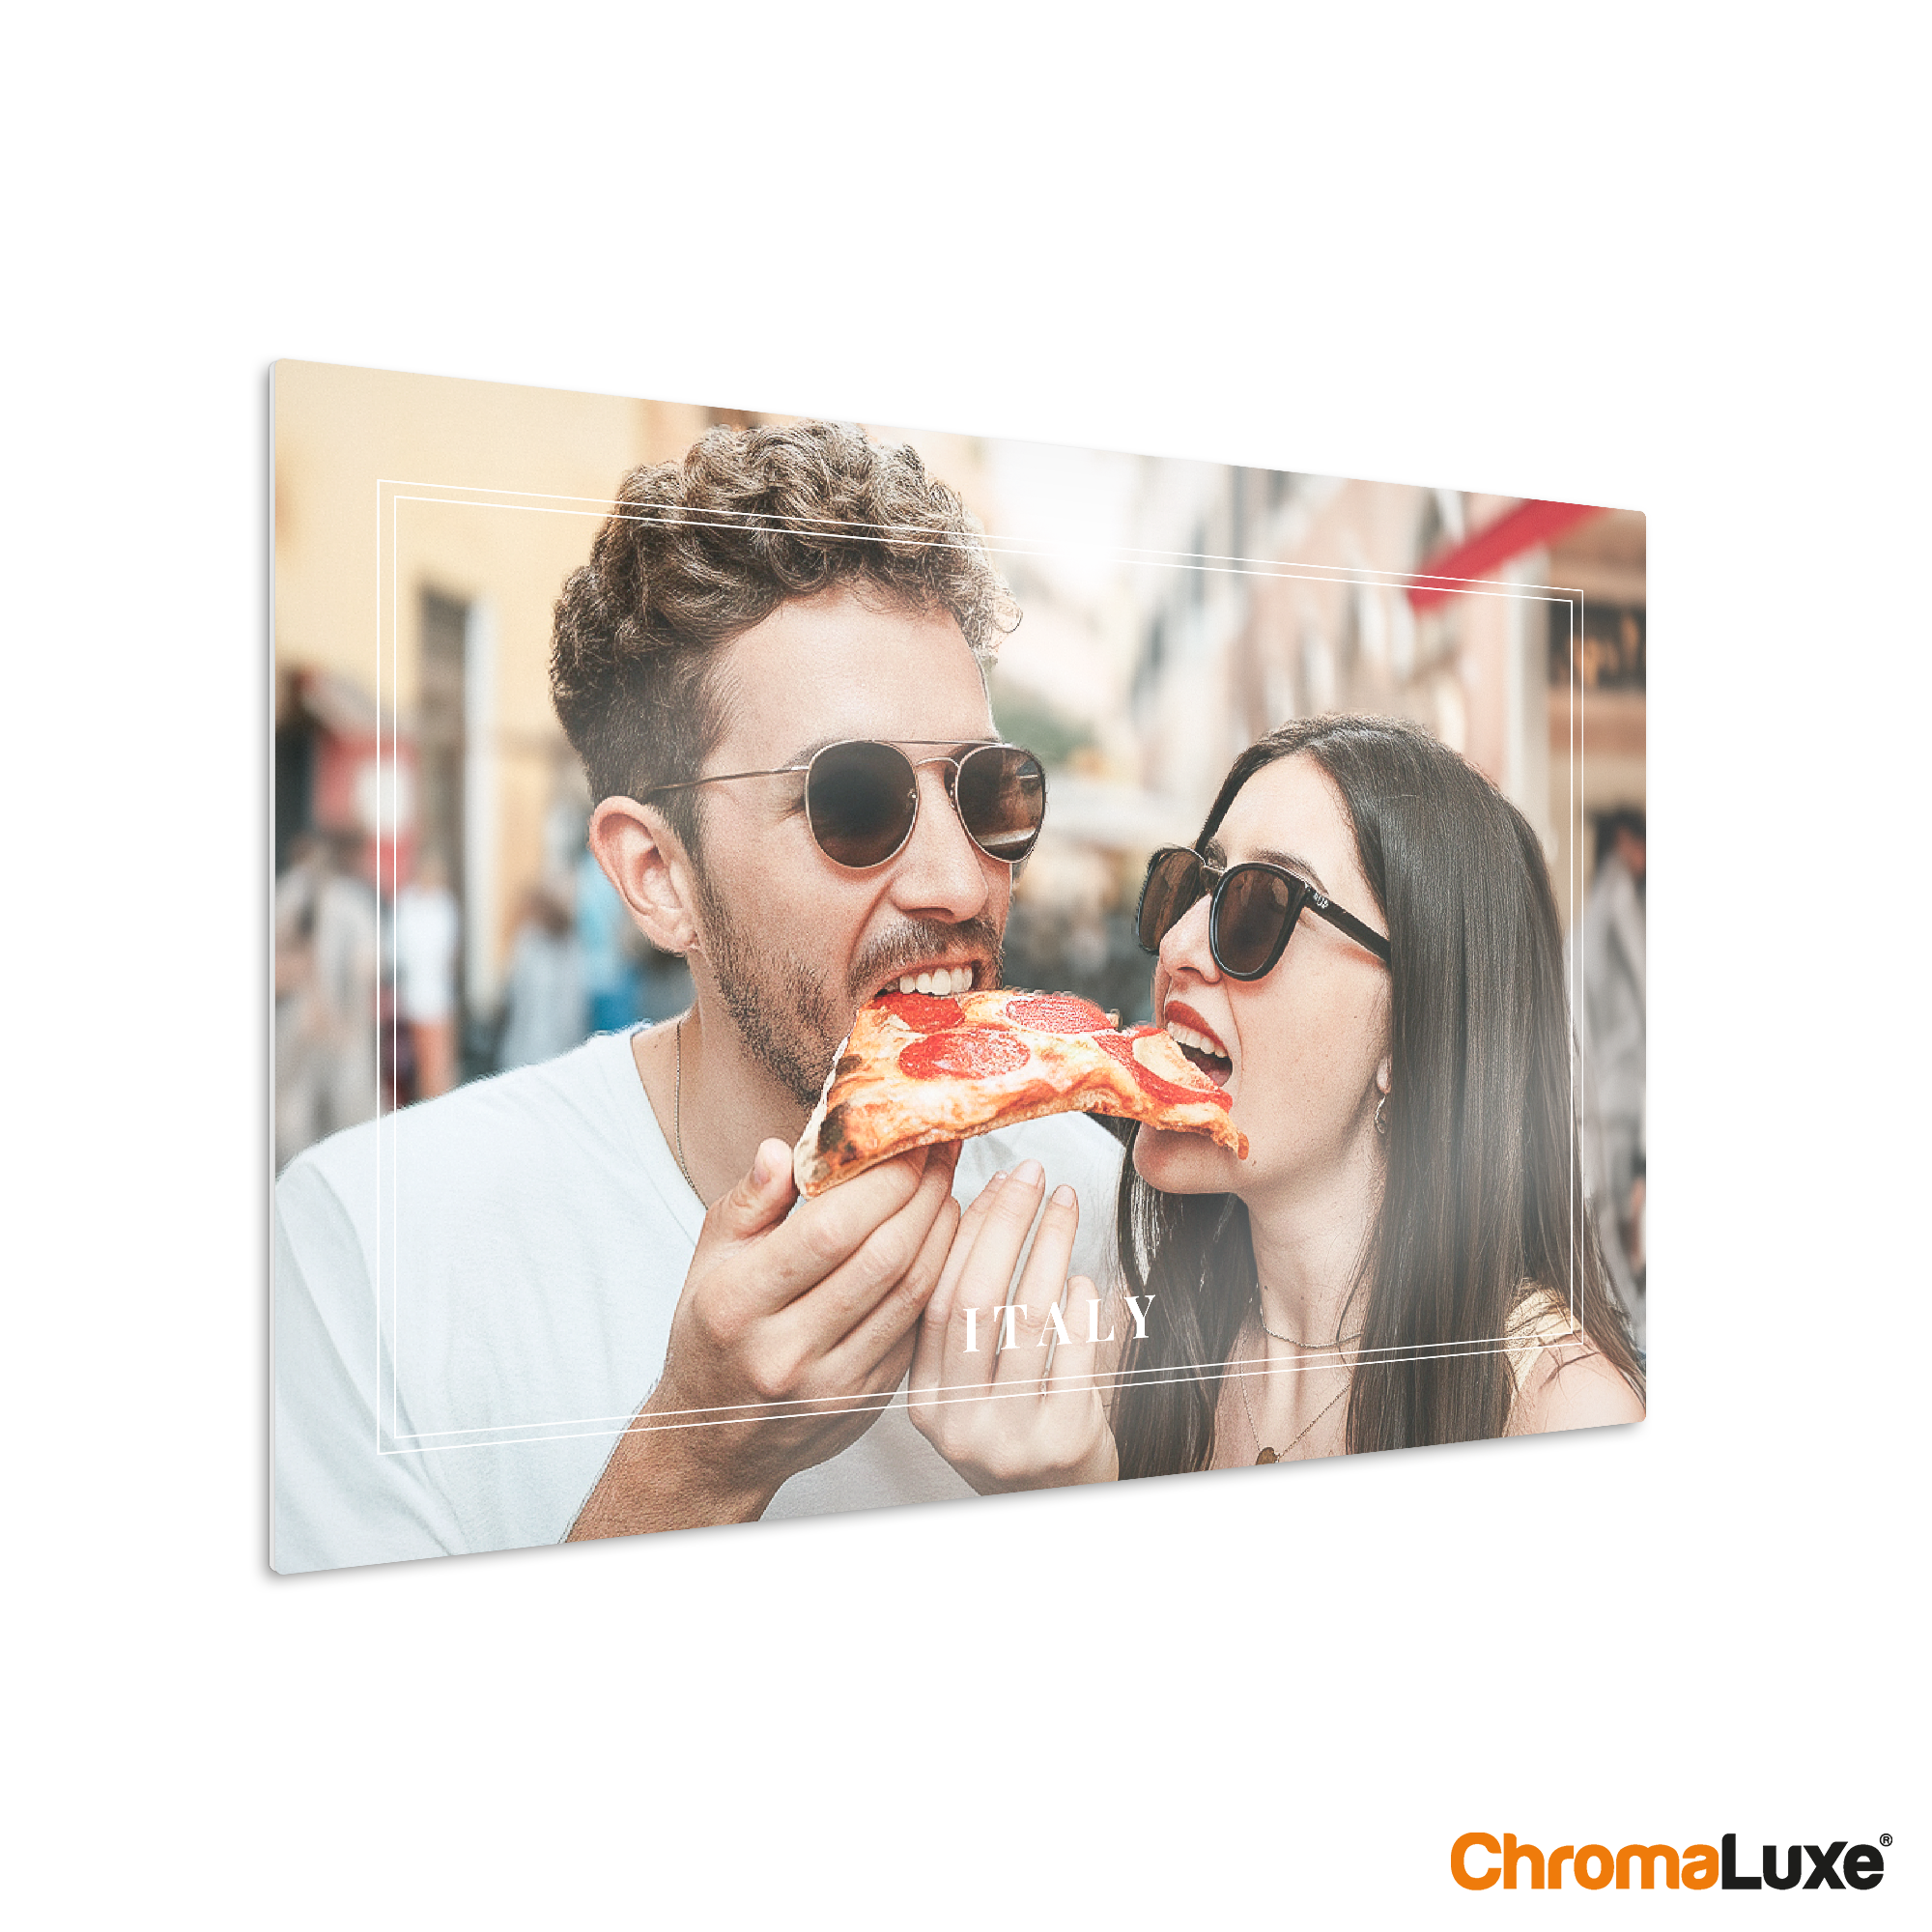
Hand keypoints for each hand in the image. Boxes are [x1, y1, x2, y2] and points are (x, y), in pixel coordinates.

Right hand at [569, 1136, 961, 1538]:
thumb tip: (783, 1149)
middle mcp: (784, 1350)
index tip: (905, 1139)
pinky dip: (939, 1274)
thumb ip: (749, 1202)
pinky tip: (942, 1239)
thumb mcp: (708, 1260)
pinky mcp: (866, 1401)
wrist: (711, 1442)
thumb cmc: (711, 1334)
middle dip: (922, 1194)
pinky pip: (916, 1327)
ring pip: (911, 1292)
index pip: (828, 1230)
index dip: (880, 1180)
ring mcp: (830, 1383)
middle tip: (941, 1150)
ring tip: (947, 1185)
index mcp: (737, 1303)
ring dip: (941, 1230)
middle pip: (881, 1257)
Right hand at [907, 1160, 1118, 1493]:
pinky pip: (1075, 1350)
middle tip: (1032, 1172)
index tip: (990, 1180)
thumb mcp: (969, 1388)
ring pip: (1029, 1316)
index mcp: (922, 1400)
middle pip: (977, 1298)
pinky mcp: (1065, 1442)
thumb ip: (964, 1322)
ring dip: (1052, 1246)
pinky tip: (1086, 1281)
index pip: (932, 1298)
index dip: (963, 1232)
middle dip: (1007, 1222)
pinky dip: (1082, 1303)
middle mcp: (957, 1421)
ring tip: (1066, 1205)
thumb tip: (981, 1207)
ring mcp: (1010, 1436)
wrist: (1058, 1508)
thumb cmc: (1018, 1429)